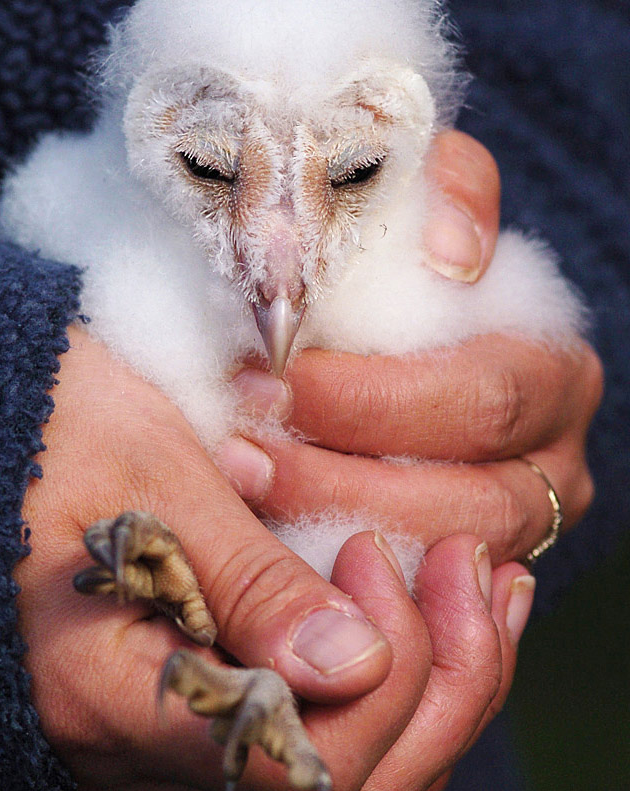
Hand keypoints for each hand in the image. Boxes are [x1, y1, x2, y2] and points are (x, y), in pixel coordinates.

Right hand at [17, 327, 530, 790]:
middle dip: (440, 686)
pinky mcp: (190, 703)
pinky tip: (426, 603)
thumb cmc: (44, 429)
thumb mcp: (151, 474)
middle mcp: (137, 748)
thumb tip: (356, 666)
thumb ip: (248, 579)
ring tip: (475, 585)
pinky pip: (309, 735)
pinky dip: (390, 681)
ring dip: (430, 688)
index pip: (296, 758)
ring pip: (333, 777)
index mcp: (110, 695)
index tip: (376, 552)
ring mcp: (166, 737)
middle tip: (469, 571)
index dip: (384, 671)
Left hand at [217, 131, 602, 564]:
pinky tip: (265, 543)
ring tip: (239, 490)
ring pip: (432, 565)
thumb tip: (454, 258)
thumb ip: (444, 191)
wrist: (378, 332)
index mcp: (551, 375)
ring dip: (327, 534)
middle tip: (239, 453)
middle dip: (337, 481)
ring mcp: (509, 531)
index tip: (270, 384)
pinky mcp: (454, 573)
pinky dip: (333, 577)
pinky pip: (403, 600)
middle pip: (463, 503)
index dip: (371, 402)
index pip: (479, 402)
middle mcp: (550, 464)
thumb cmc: (390, 262)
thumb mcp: (417, 195)